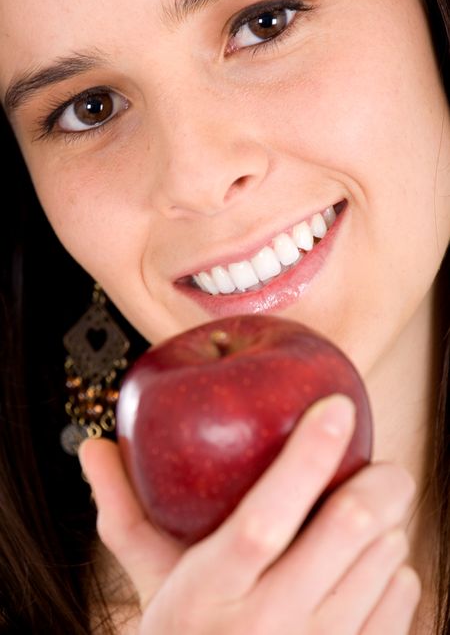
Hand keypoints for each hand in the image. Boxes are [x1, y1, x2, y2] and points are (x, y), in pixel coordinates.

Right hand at [80, 394, 420, 633]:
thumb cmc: (185, 631)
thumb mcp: (150, 575)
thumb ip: (124, 508)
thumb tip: (94, 447)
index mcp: (212, 592)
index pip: (262, 518)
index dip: (305, 456)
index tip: (337, 405)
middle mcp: (269, 626)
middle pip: (347, 532)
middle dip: (381, 482)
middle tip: (381, 464)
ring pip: (385, 561)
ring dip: (388, 524)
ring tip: (369, 515)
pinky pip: (402, 600)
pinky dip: (396, 568)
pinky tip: (373, 564)